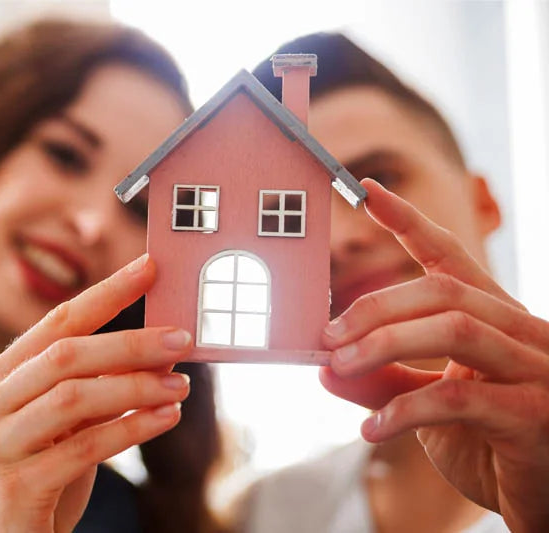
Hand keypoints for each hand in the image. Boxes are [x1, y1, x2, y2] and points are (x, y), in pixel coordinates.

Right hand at [0, 254, 191, 532]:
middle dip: (130, 342)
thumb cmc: (40, 478)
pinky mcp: (15, 485)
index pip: (54, 322)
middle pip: (66, 356)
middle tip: (182, 336)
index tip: (149, 268)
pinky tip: (165, 417)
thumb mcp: (68, 426)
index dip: (105, 293)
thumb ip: (100, 385)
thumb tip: (163, 347)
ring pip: (75, 397)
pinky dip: (131, 428)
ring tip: (182, 385)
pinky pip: (84, 447)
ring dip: (136, 386)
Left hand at [320, 179, 548, 532]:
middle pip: (444, 290)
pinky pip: (459, 397)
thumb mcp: (427, 407)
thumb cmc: (487, 446)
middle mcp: (523, 331)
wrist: (543, 502)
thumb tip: (325, 370)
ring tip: (340, 368)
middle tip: (328, 338)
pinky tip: (372, 430)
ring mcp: (537, 369)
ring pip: (455, 328)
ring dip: (384, 345)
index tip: (366, 190)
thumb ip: (382, 383)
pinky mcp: (536, 415)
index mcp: (496, 319)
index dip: (409, 221)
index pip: (451, 256)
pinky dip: (403, 409)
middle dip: (376, 308)